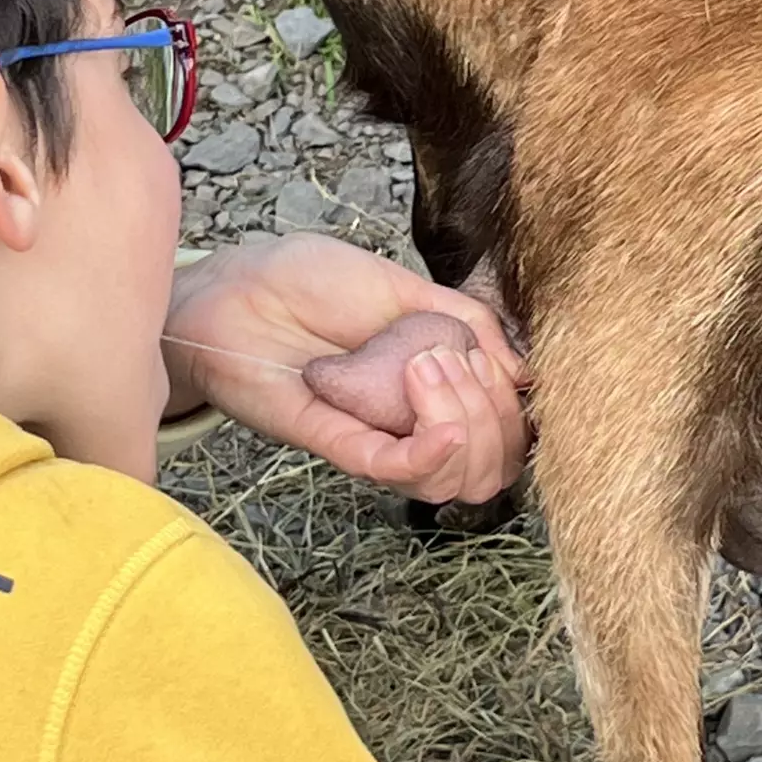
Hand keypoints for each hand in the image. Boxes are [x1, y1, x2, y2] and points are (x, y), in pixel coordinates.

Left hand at [162, 235, 528, 502]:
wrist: (235, 285)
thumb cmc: (307, 282)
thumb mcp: (405, 287)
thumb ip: (468, 322)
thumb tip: (526, 372)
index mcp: (432, 392)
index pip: (503, 436)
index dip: (516, 410)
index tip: (497, 361)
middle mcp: (408, 425)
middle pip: (486, 468)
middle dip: (496, 416)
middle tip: (459, 359)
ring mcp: (373, 436)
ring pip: (449, 479)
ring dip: (465, 424)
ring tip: (430, 367)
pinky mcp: (332, 440)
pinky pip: (391, 468)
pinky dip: (430, 455)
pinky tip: (446, 428)